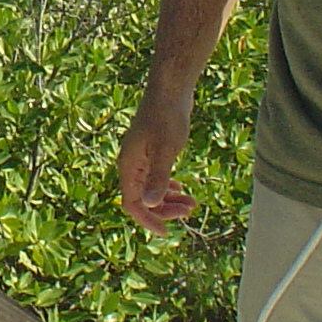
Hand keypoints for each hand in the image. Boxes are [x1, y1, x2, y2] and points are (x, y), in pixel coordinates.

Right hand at [117, 89, 196, 231]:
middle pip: (142, 199)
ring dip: (169, 199)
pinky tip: (181, 188)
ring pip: (151, 189)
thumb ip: (158, 177)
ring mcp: (141, 158)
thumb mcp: (166, 150)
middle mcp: (131, 165)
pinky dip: (168, 186)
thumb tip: (151, 205)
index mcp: (129, 166)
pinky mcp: (151, 152)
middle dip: (164, 209)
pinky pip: (156, 177)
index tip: (167, 232)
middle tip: (189, 211)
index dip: (148, 220)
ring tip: (192, 203)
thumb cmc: (167, 117)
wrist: (170, 90)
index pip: (132, 204)